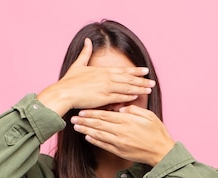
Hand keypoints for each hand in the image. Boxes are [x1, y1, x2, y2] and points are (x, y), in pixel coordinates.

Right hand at [37, 38, 155, 115]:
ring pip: (127, 88)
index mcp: (103, 71)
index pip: (123, 70)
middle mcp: (107, 78)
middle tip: (153, 82)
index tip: (146, 71)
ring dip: (139, 88)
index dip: (136, 71)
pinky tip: (137, 96)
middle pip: (129, 79)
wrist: (64, 93)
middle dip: (142, 80)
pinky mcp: (104, 98)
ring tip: (149, 89)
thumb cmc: (69, 81)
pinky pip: (120, 97)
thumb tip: (87, 41)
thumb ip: (85, 53)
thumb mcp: (78, 65)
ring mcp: (107, 87)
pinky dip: (130, 96)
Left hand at [71, 105, 174, 165]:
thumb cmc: (157, 132)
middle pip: (99, 124)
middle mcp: (121, 131)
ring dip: (86, 130)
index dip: (92, 112)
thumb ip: (134, 110)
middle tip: (74, 117)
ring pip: (98, 134)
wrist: (162, 152)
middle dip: (85, 120)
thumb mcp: (149, 115)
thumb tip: (121, 108)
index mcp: (128, 121)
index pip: (106, 115)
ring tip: (76, 127)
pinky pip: (103, 145)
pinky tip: (87, 137)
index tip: (83, 110)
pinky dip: (94, 141)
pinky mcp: (120, 151)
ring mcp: (119, 143)